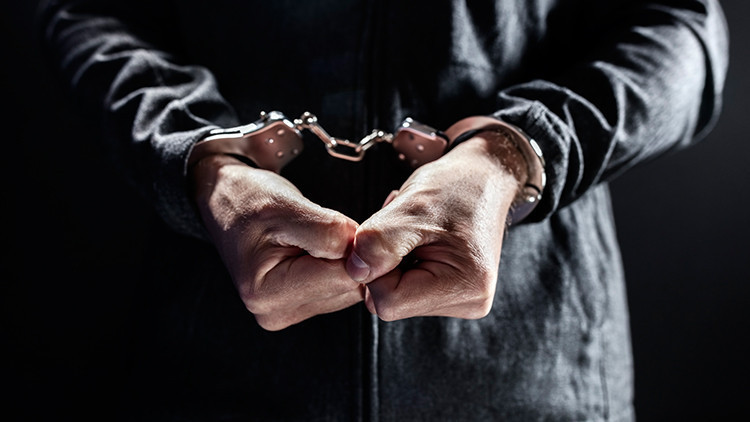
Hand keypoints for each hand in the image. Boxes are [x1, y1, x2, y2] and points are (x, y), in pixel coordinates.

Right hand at [191, 155, 363, 330]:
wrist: (229, 203)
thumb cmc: (249, 201)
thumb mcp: (286, 207)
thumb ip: (328, 232)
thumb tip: (364, 255)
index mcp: (268, 292)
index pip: (343, 276)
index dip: (354, 246)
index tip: (343, 222)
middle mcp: (277, 311)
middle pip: (350, 287)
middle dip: (351, 253)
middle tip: (328, 225)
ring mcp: (289, 311)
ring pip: (350, 288)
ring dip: (347, 257)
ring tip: (320, 234)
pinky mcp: (301, 305)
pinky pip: (341, 287)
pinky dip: (341, 263)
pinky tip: (322, 246)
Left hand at [345, 134, 525, 320]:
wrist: (484, 179)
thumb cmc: (456, 187)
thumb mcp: (412, 207)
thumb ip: (379, 242)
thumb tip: (355, 272)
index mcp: (465, 285)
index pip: (389, 301)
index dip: (374, 268)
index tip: (386, 233)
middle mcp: (469, 302)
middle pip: (392, 302)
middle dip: (385, 264)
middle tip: (403, 229)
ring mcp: (462, 301)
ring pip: (396, 297)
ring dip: (392, 263)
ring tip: (414, 232)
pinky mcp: (453, 295)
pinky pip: (407, 290)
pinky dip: (402, 265)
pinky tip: (418, 243)